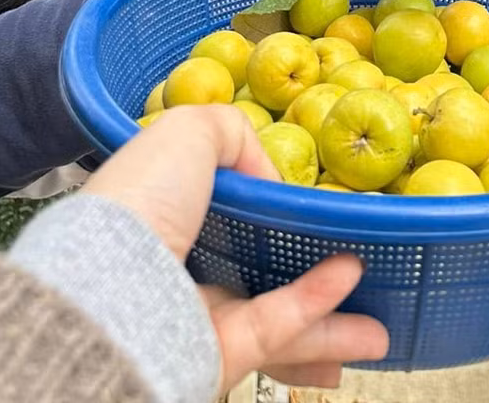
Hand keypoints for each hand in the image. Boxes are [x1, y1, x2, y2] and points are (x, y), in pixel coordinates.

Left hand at [83, 105, 388, 389]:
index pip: (217, 214)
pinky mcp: (216, 357)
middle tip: (357, 270)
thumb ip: (232, 133)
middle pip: (256, 276)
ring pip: (279, 321)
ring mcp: (199, 321)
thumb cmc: (139, 203)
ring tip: (382, 327)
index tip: (305, 203)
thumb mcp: (185, 132)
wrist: (106, 294)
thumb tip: (267, 174)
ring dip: (334, 323)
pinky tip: (350, 282)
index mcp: (161, 218)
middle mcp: (179, 274)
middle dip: (308, 279)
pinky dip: (317, 309)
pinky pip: (277, 330)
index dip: (262, 208)